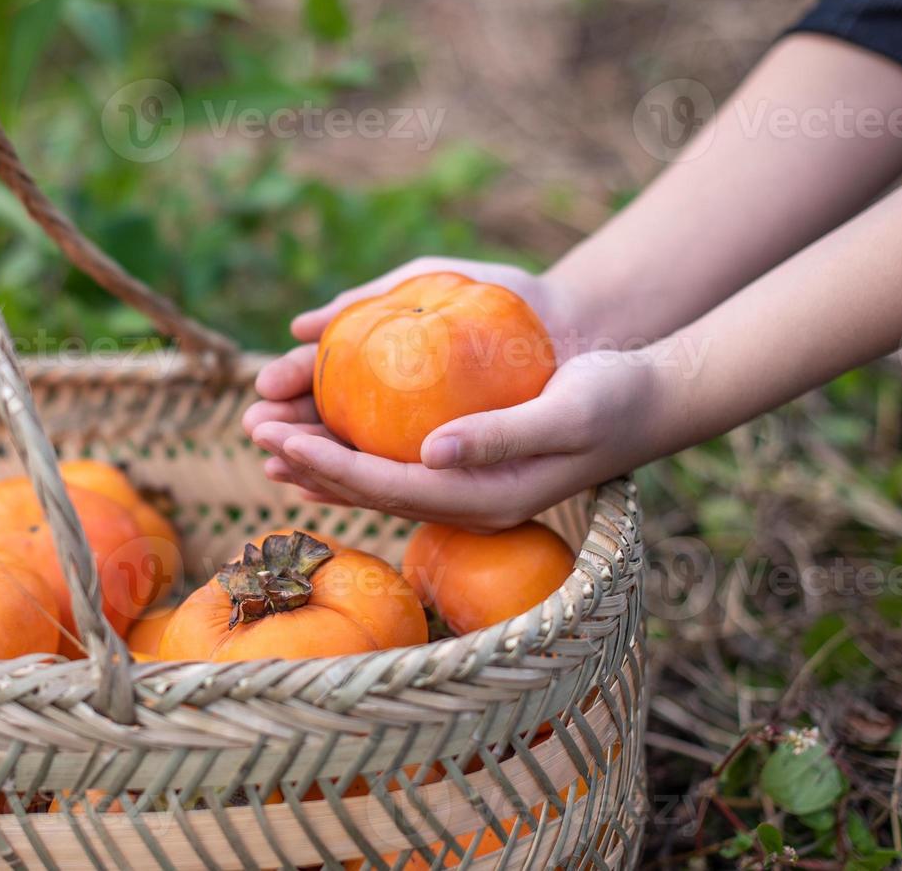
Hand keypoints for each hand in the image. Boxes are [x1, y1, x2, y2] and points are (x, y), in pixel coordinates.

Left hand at [244, 348, 666, 530]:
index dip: (329, 465)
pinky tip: (319, 444)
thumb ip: (501, 435)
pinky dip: (352, 456)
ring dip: (320, 460)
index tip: (280, 439)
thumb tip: (432, 452)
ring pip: (375, 479)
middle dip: (307, 461)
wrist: (649, 401)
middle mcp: (466, 501)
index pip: (389, 485)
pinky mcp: (466, 467)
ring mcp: (465, 488)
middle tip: (252, 431)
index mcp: (484, 497)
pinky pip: (394, 466)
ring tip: (267, 441)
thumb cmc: (612, 400)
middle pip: (369, 487)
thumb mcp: (564, 412)